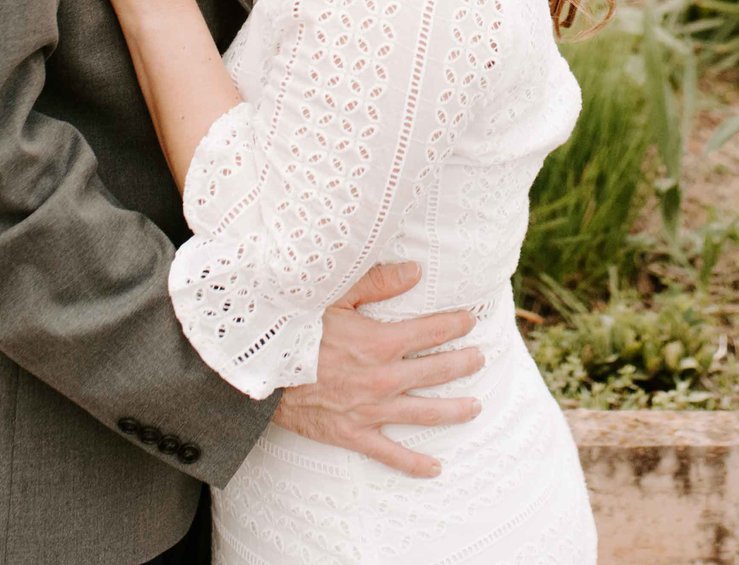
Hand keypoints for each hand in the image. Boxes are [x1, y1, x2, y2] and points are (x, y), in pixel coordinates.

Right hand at [271, 261, 486, 477]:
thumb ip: (378, 282)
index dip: (455, 324)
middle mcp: (383, 378)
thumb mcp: (334, 296)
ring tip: (475, 407)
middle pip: (437, 372)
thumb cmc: (293, 331)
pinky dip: (414, 463)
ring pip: (424, 412)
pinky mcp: (354, 434)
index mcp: (381, 342)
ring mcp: (371, 409)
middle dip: (463, 364)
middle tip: (481, 359)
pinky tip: (436, 468)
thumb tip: (416, 270)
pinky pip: (390, 453)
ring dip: (454, 410)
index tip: (470, 320)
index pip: (432, 331)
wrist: (258, 375)